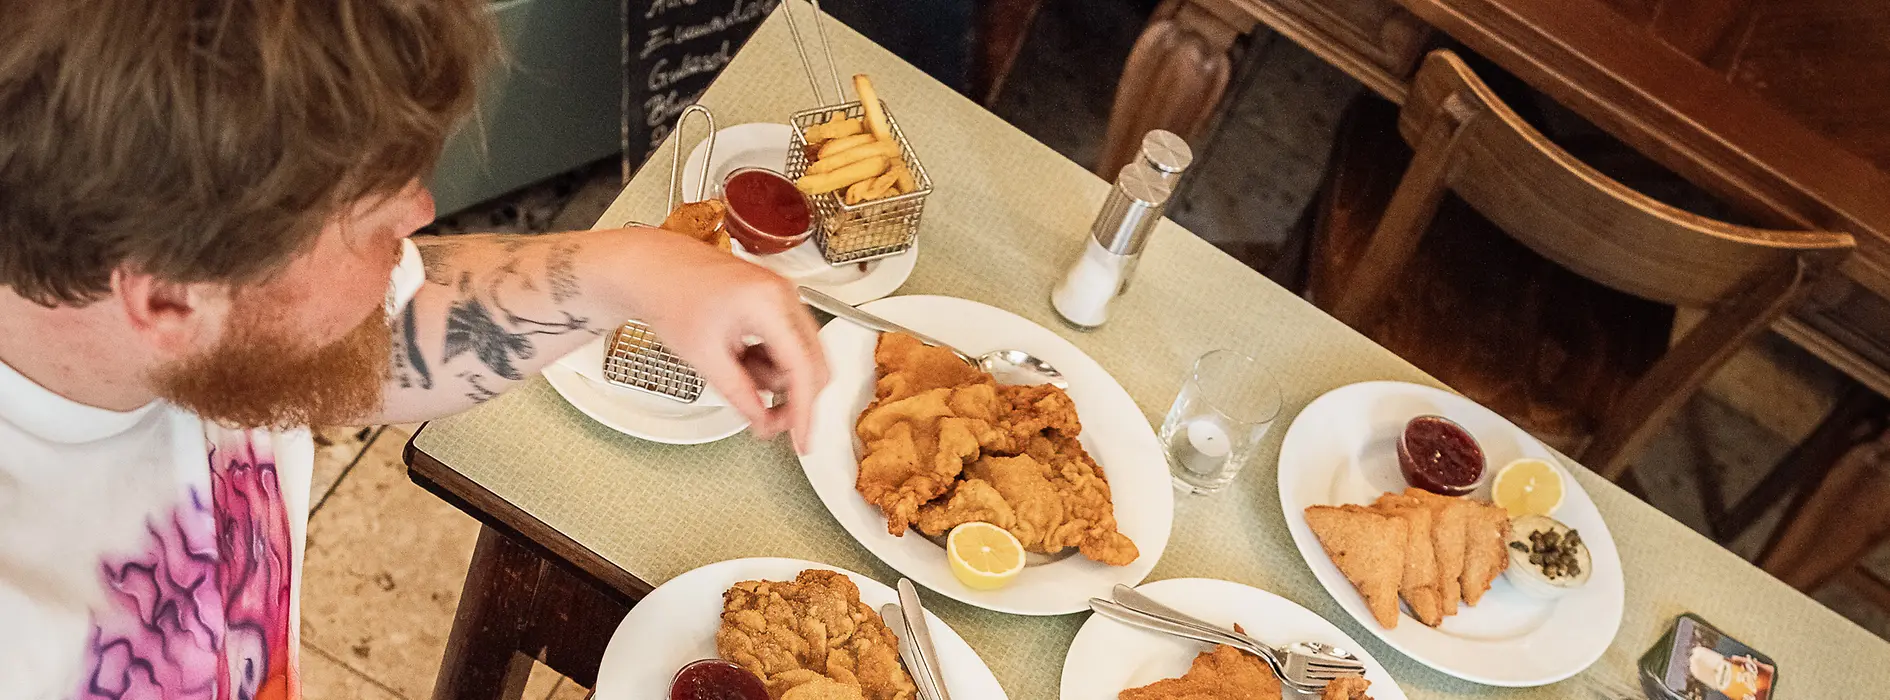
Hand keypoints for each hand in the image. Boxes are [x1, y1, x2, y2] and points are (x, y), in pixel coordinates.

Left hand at [618, 231, 828, 451]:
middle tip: (770, 422)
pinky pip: (788, 342)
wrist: (653, 269)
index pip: (801, 368)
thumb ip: (740, 395)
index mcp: (768, 304)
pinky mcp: (775, 299)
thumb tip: (762, 422)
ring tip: (738, 375)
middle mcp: (784, 294)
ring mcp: (782, 294)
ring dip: (777, 378)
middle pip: (812, 363)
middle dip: (792, 397)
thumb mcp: (704, 358)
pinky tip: (742, 360)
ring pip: (802, 355)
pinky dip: (771, 361)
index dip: (803, 411)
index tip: (801, 439)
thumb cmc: (670, 296)